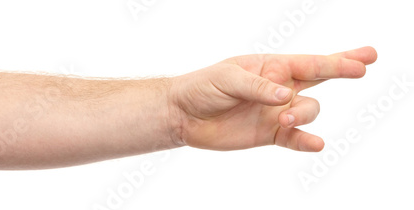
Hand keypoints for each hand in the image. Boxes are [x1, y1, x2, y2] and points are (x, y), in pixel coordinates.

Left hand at [168, 47, 376, 151]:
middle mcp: (279, 87)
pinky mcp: (269, 134)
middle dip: (342, 69)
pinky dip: (306, 141)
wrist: (184, 115)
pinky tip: (315, 144)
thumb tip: (286, 95)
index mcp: (270, 67)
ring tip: (283, 118)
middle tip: (363, 67)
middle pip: (319, 77)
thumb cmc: (204, 87)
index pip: (308, 62)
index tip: (362, 60)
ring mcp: (276, 112)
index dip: (336, 60)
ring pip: (308, 110)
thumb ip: (258, 86)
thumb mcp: (228, 78)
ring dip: (303, 114)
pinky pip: (294, 138)